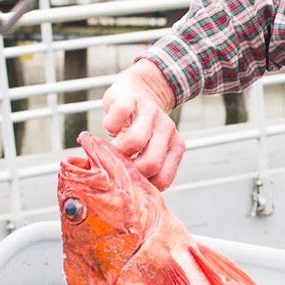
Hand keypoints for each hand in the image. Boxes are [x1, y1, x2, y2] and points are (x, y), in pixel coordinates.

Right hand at [100, 58, 184, 189]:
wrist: (141, 88)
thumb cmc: (142, 128)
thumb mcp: (152, 149)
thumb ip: (147, 170)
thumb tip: (129, 195)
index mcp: (175, 146)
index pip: (162, 179)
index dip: (142, 186)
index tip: (130, 182)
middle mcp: (167, 129)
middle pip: (150, 163)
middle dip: (129, 171)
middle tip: (118, 167)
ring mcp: (150, 113)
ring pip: (134, 142)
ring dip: (117, 151)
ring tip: (113, 149)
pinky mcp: (130, 100)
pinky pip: (118, 117)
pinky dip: (109, 127)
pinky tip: (111, 129)